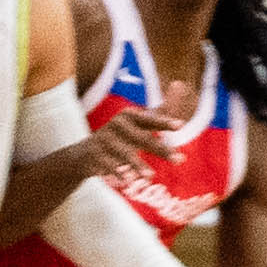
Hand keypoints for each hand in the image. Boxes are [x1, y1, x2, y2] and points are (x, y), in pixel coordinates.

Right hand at [60, 93, 197, 189]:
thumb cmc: (120, 138)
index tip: (180, 125)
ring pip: (125, 154)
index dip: (164, 122)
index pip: (150, 119)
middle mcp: (117, 125)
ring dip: (138, 164)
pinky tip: (128, 181)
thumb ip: (160, 112)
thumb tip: (180, 84)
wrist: (85, 154)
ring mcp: (105, 140)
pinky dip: (118, 172)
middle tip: (180, 160)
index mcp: (129, 116)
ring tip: (151, 176)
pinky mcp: (95, 155)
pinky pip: (108, 165)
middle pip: (142, 139)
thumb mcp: (138, 124)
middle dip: (161, 149)